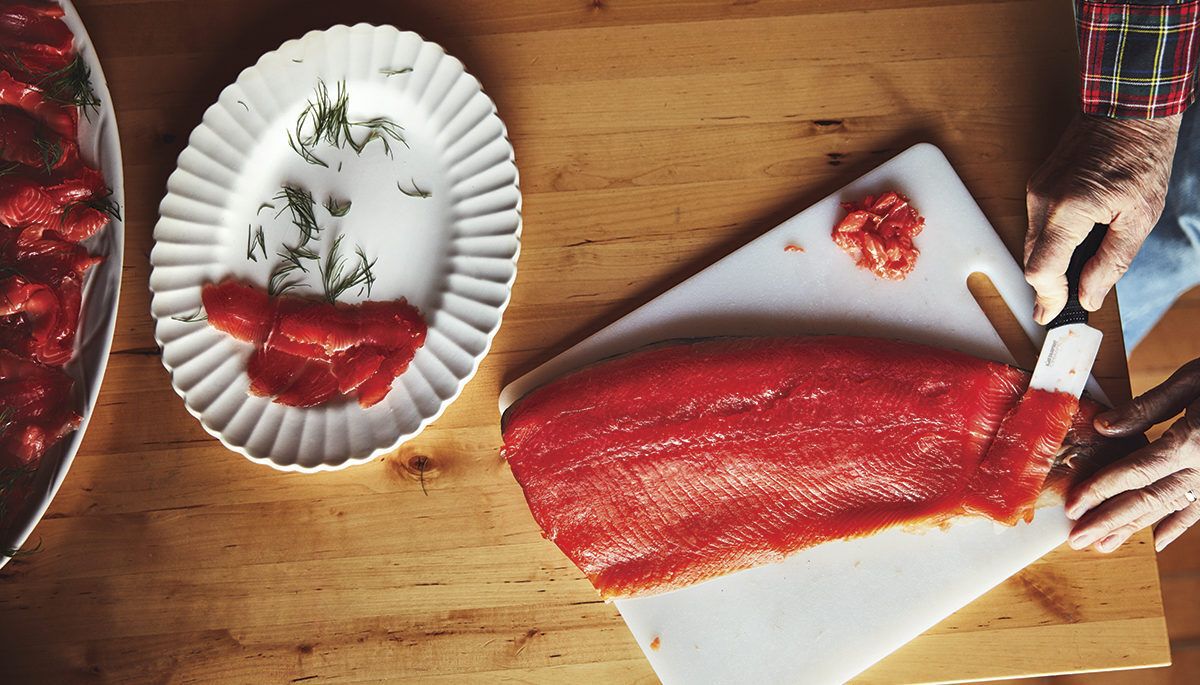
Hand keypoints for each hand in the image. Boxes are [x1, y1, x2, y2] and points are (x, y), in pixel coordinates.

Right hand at [1025, 113, 1180, 323]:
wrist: (1127, 109)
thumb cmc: (1141, 156)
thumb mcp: (1140, 216)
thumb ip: (1112, 261)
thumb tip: (1089, 295)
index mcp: (1069, 209)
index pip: (1042, 269)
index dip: (1047, 297)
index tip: (1051, 317)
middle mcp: (1042, 200)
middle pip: (1033, 260)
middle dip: (1049, 284)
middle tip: (1068, 302)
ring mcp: (1035, 190)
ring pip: (1033, 244)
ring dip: (1052, 261)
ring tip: (1078, 270)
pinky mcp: (1036, 184)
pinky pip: (1037, 225)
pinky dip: (1052, 241)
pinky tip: (1076, 241)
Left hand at [1065, 359, 1199, 552]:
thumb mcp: (1191, 380)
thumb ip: (1146, 407)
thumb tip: (1103, 427)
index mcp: (1190, 441)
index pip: (1135, 471)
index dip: (1101, 490)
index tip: (1074, 506)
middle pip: (1148, 499)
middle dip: (1110, 521)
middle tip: (1078, 540)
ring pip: (1170, 509)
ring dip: (1135, 528)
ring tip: (1104, 545)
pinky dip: (1178, 526)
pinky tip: (1158, 541)